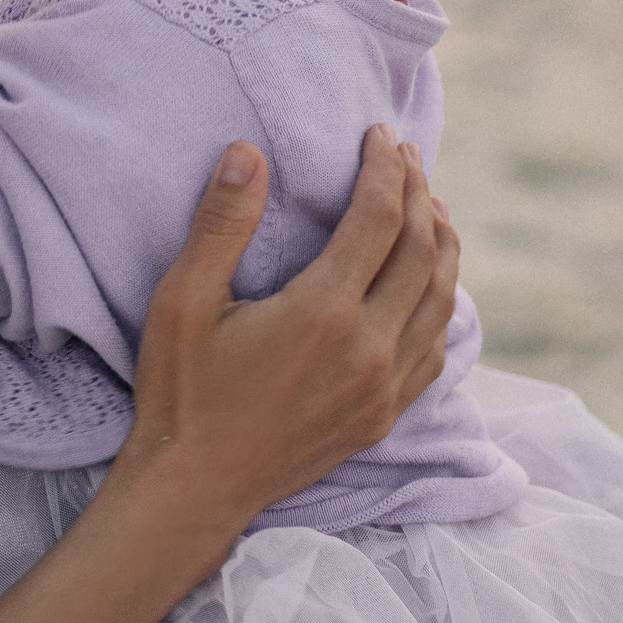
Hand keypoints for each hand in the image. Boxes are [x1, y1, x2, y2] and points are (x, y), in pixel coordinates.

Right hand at [119, 126, 457, 522]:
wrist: (195, 488)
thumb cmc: (180, 390)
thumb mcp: (181, 301)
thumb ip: (220, 225)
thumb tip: (246, 152)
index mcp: (322, 313)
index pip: (379, 219)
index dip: (384, 169)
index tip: (378, 134)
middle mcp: (368, 350)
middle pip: (422, 250)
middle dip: (418, 192)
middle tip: (405, 156)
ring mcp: (384, 388)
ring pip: (442, 299)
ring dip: (441, 242)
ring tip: (430, 204)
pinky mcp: (385, 416)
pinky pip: (435, 346)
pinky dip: (442, 300)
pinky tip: (429, 282)